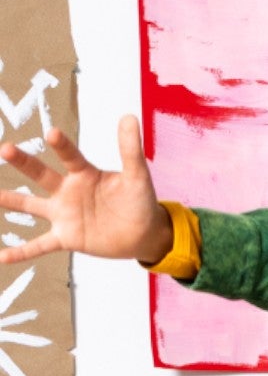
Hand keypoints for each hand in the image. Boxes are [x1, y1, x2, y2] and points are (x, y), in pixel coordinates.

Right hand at [0, 115, 172, 265]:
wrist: (145, 234)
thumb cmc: (140, 202)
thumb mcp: (138, 177)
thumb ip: (131, 150)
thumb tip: (129, 116)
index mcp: (84, 174)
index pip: (70, 157)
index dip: (62, 146)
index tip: (52, 134)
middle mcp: (68, 191)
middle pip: (41, 174)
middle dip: (24, 162)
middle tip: (5, 149)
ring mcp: (64, 214)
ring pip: (32, 206)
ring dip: (12, 200)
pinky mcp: (67, 237)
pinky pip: (40, 245)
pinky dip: (22, 252)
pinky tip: (2, 258)